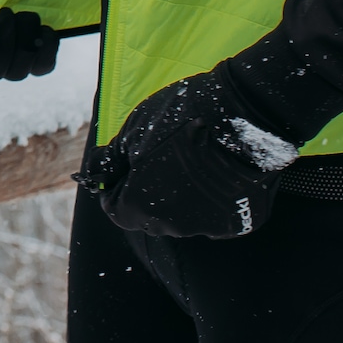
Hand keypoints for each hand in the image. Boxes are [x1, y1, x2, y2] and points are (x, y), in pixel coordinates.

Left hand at [82, 64, 297, 238]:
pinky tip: (219, 170)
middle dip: (148, 192)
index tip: (125, 168)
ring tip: (193, 161)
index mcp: (141, 206)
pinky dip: (212, 199)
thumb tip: (97, 173)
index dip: (117, 187)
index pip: (116, 210)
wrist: (245, 115)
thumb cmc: (182, 118)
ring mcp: (210, 227)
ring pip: (184, 217)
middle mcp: (173, 226)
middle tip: (160, 159)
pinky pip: (216, 215)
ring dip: (181, 197)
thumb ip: (112, 159)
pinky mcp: (240, 222)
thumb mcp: (134, 130)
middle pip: (150, 216)